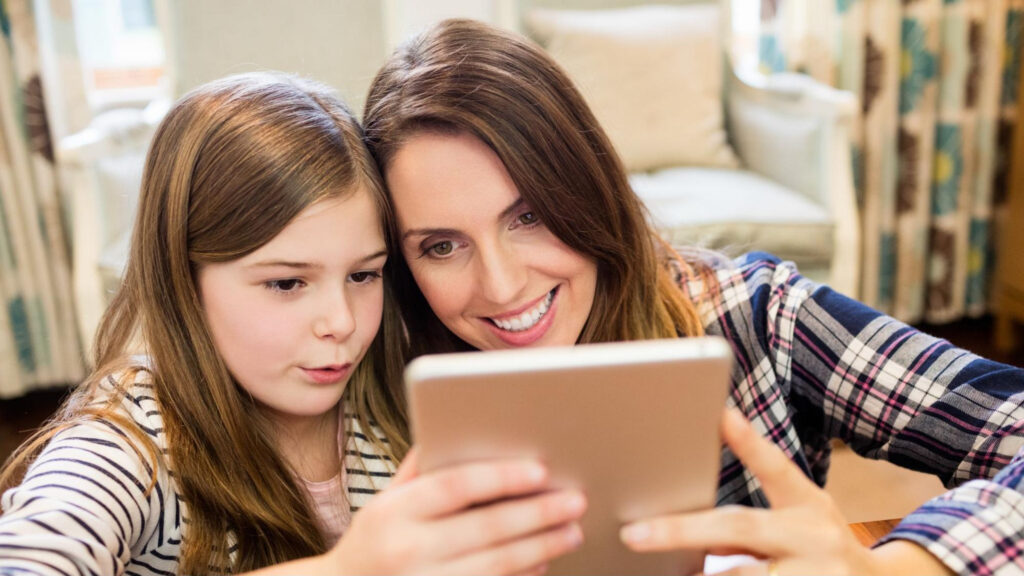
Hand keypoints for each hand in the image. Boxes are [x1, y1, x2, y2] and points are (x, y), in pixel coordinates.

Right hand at [328, 448, 586, 575]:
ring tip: (572, 530)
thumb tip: (462, 426)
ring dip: (541, 546)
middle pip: (486, 528)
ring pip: (497, 565)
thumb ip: (422, 468)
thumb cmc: (375, 540)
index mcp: (393, 512)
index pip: (455, 486)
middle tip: (575, 499)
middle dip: (538, 513)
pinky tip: (543, 561)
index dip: (501, 476)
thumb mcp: (385, 500)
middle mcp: (407, 550)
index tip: (541, 470)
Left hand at [619, 408, 879, 574]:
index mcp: (809, 506)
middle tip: (634, 534)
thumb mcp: (800, 518)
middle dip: (683, 530)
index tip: (721, 414)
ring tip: (657, 569)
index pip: (776, 468)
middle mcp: (814, 539)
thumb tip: (690, 510)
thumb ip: (753, 513)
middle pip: (740, 528)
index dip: (748, 441)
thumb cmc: (820, 549)